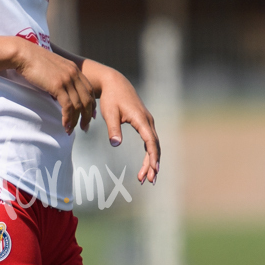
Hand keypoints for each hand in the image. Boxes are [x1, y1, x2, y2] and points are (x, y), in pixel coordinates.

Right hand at [12, 40, 96, 133]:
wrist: (24, 54)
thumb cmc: (33, 61)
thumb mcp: (52, 67)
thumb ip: (60, 77)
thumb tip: (58, 91)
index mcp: (74, 69)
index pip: (89, 90)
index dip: (92, 104)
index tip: (91, 115)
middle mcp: (74, 74)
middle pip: (87, 99)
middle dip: (87, 116)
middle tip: (84, 127)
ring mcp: (67, 80)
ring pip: (78, 105)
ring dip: (76, 120)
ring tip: (70, 130)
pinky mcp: (58, 86)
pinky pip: (68, 106)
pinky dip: (68, 118)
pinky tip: (65, 125)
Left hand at [82, 61, 158, 183]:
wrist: (114, 83)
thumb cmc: (111, 98)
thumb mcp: (110, 113)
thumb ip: (113, 128)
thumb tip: (115, 144)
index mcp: (141, 119)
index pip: (151, 141)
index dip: (153, 156)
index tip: (153, 169)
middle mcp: (148, 121)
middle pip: (155, 146)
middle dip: (153, 164)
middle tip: (149, 181)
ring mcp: (147, 122)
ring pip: (153, 145)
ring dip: (151, 162)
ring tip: (145, 179)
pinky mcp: (144, 124)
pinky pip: (149, 142)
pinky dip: (148, 155)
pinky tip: (144, 166)